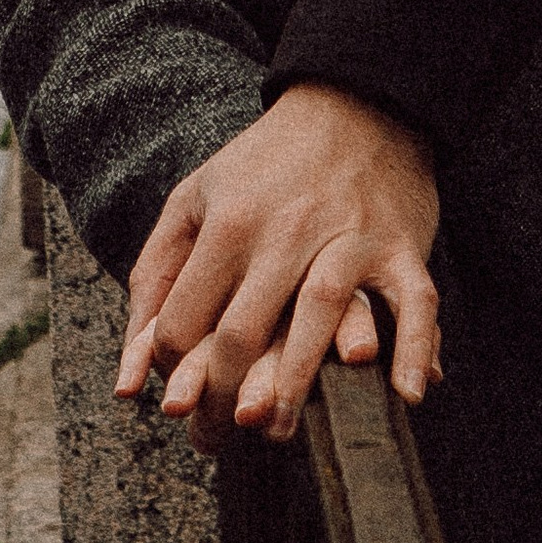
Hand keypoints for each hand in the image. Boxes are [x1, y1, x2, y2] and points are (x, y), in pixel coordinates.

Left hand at [114, 83, 439, 453]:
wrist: (354, 103)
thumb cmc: (264, 164)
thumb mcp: (194, 200)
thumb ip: (155, 279)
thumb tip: (127, 379)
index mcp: (227, 222)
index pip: (185, 320)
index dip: (173, 371)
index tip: (178, 402)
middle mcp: (284, 230)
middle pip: (242, 330)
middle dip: (220, 399)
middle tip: (217, 439)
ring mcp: (347, 237)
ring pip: (318, 316)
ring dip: (295, 383)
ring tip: (275, 431)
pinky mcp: (400, 245)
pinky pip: (414, 301)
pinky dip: (413, 346)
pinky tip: (406, 394)